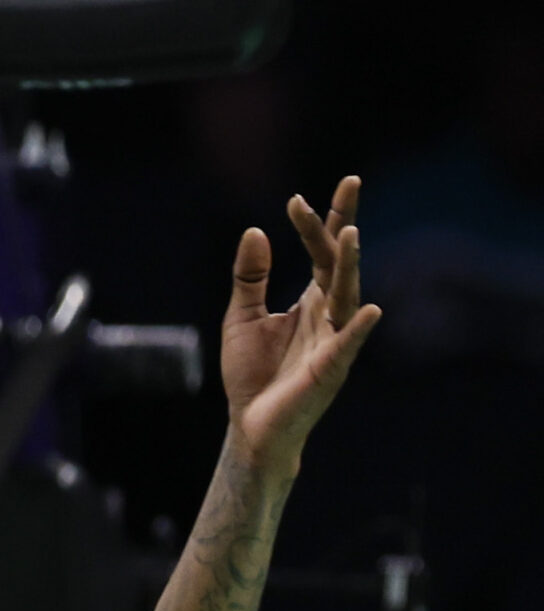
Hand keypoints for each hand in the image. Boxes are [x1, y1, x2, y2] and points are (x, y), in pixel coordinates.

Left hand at [219, 175, 381, 478]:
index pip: (321, 254)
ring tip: (349, 232)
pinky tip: (368, 308)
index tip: (309, 194)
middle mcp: (329, 315)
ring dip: (348, 265)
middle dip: (342, 226)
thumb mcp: (241, 315)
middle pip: (338, 263)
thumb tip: (254, 230)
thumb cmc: (252, 373)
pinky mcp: (330, 370)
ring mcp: (333, 341)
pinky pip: (347, 346)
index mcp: (311, 302)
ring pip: (346, 296)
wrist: (250, 425)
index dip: (320, 222)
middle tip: (348, 185)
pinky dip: (358, 328)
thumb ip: (250, 276)